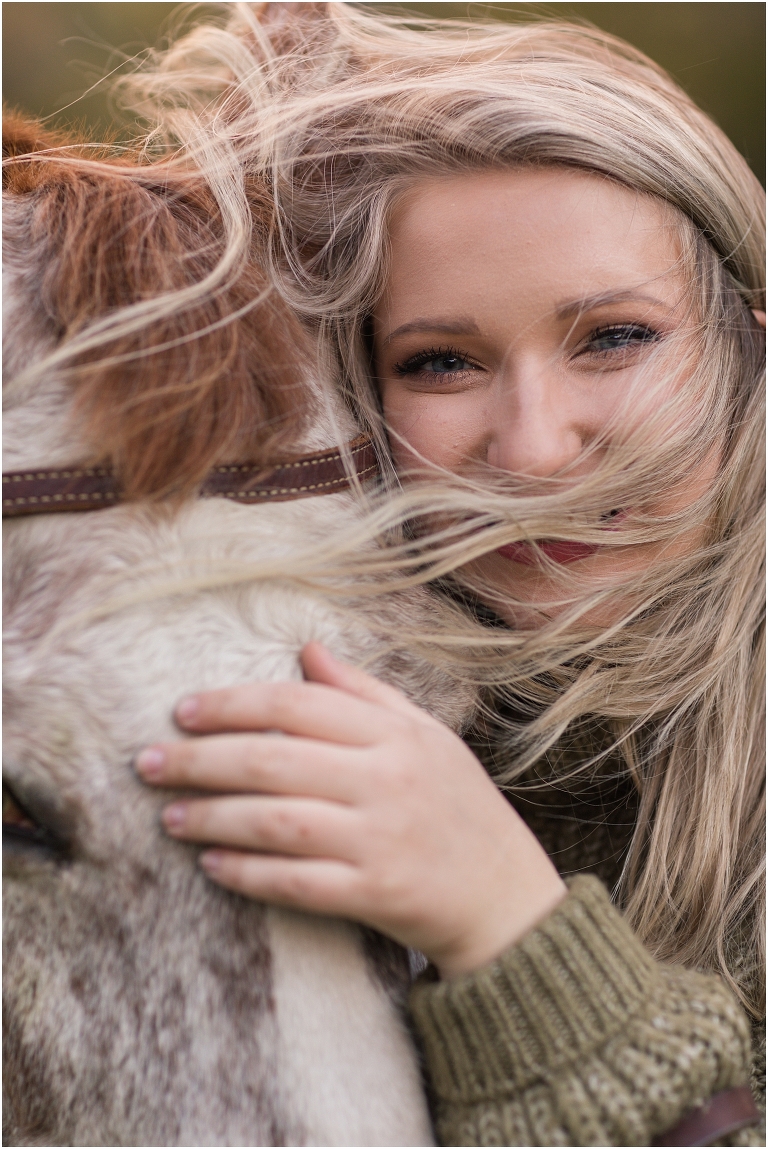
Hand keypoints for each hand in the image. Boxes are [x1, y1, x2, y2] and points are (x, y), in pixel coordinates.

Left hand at [136, 643, 566, 977]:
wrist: (506, 897)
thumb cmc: (458, 805)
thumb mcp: (425, 735)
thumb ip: (365, 692)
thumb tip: (306, 650)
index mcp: (396, 735)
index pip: (298, 705)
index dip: (233, 703)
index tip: (183, 710)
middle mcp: (387, 780)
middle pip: (273, 760)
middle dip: (200, 759)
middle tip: (148, 761)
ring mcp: (380, 839)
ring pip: (275, 821)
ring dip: (212, 817)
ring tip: (169, 815)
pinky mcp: (374, 894)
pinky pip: (295, 882)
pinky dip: (247, 873)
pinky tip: (211, 866)